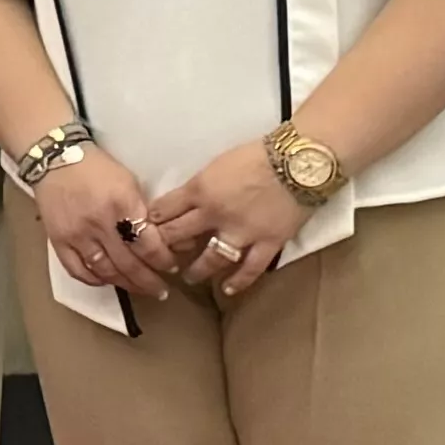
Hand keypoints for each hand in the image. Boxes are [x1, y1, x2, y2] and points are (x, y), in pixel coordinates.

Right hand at [29, 147, 178, 296]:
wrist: (54, 159)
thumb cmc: (97, 168)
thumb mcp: (129, 183)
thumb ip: (142, 212)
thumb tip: (160, 240)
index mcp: (122, 205)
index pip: (148, 245)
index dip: (163, 261)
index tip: (171, 267)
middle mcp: (99, 224)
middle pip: (129, 264)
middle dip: (149, 281)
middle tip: (161, 290)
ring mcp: (76, 235)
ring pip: (105, 271)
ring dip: (126, 284)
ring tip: (139, 289)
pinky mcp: (58, 240)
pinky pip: (78, 270)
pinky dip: (95, 280)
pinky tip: (107, 281)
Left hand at [142, 149, 315, 303]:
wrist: (299, 160)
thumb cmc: (258, 155)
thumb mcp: (217, 164)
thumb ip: (201, 186)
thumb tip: (187, 201)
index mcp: (200, 190)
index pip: (164, 210)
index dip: (152, 221)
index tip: (145, 230)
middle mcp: (215, 214)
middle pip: (179, 236)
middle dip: (166, 247)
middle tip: (162, 256)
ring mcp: (242, 232)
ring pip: (211, 259)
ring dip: (197, 270)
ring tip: (190, 276)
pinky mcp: (268, 242)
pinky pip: (250, 268)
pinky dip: (238, 281)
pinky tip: (227, 289)